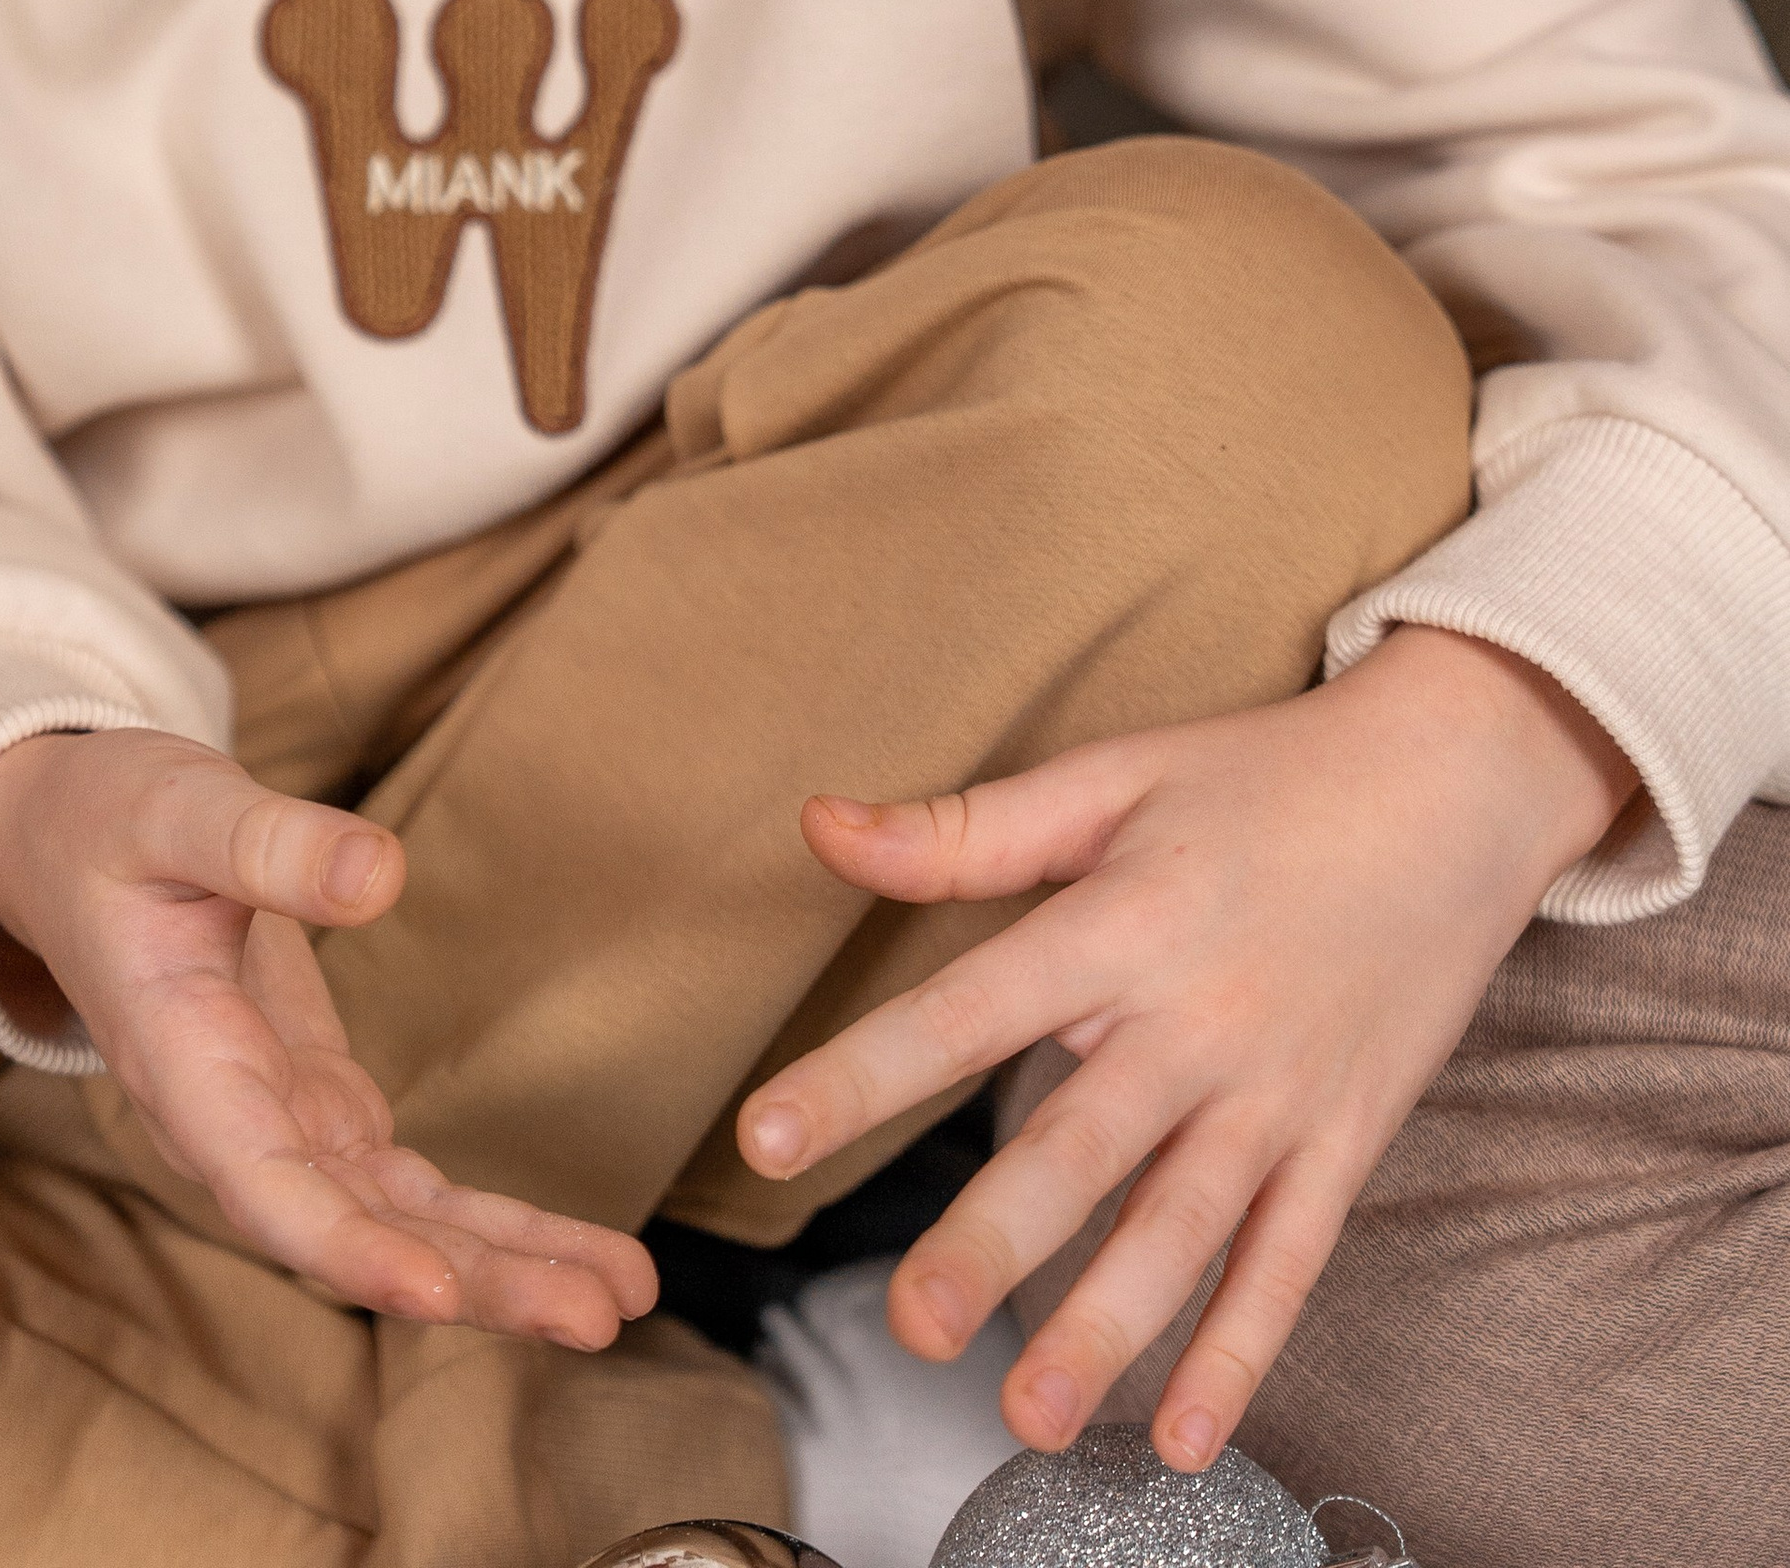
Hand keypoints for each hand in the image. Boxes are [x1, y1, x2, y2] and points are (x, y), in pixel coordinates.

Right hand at [0, 728, 658, 1345]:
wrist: (76, 849)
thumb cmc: (113, 825)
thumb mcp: (176, 808)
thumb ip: (268, 844)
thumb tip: (381, 875)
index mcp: (181, 1062)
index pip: (265, 1185)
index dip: (348, 1249)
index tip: (435, 1293)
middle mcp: (232, 1125)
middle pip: (356, 1231)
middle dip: (473, 1282)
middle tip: (595, 1315)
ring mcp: (283, 1125)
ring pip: (398, 1223)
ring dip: (504, 1266)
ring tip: (618, 1295)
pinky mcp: (323, 1109)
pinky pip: (412, 1188)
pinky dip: (490, 1224)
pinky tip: (576, 1255)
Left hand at [738, 627, 1635, 1469]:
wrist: (1455, 787)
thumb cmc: (1261, 778)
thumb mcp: (1112, 778)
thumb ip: (964, 829)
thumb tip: (819, 826)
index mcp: (1120, 922)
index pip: (970, 1007)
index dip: (865, 1072)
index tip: (765, 1138)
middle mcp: (1195, 1020)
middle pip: (1080, 1144)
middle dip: (993, 1240)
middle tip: (911, 1326)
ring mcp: (1277, 1092)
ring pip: (1180, 1228)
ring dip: (1105, 1328)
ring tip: (1029, 1417)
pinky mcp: (1344, 1141)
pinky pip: (1289, 1263)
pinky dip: (1241, 1354)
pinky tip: (1184, 1441)